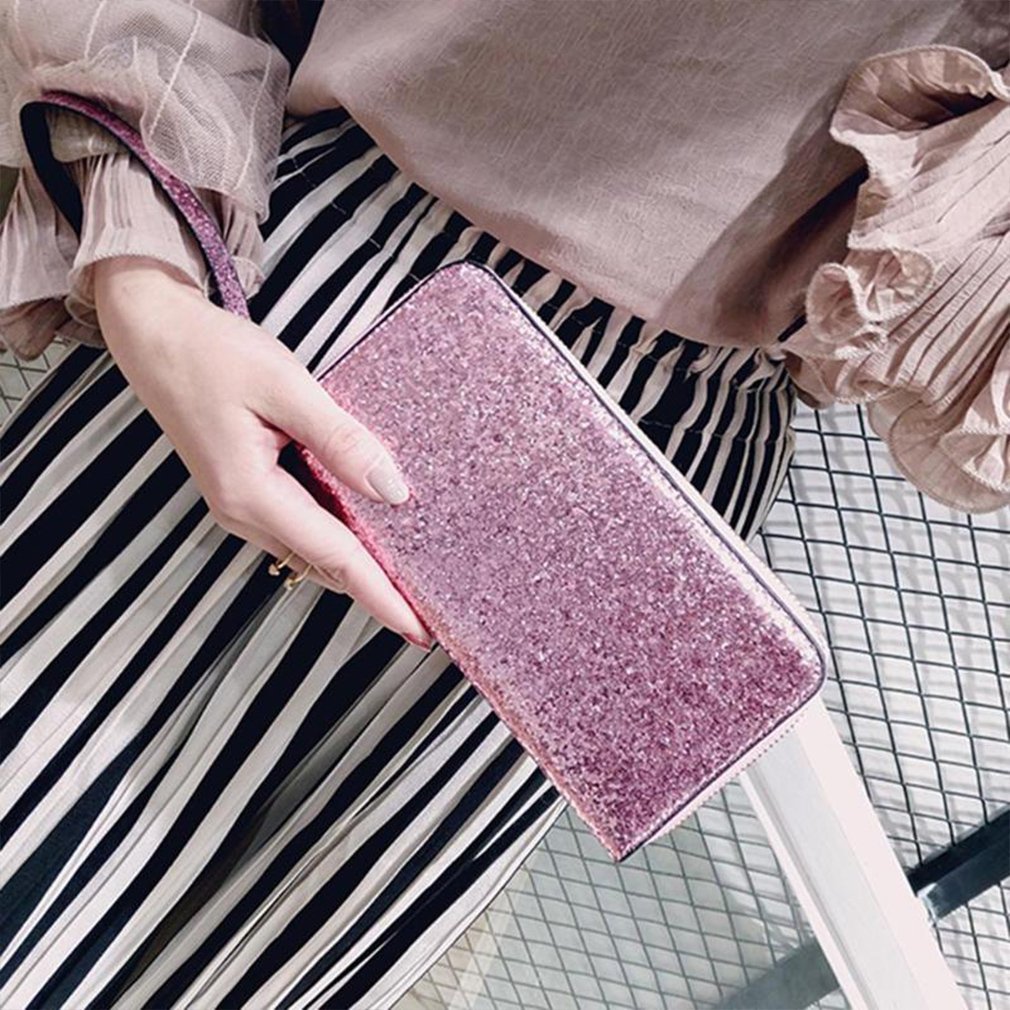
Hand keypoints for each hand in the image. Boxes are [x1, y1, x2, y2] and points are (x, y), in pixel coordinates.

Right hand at [93, 256, 430, 647]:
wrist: (156, 335)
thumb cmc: (213, 354)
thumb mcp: (286, 388)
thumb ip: (341, 440)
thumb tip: (392, 490)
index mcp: (251, 495)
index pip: (336, 557)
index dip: (382, 596)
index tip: (420, 630)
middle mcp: (243, 512)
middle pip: (327, 563)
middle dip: (378, 589)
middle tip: (430, 608)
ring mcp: (242, 504)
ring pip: (314, 547)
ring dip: (359, 562)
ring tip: (410, 572)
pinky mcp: (246, 490)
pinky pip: (302, 523)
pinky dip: (339, 531)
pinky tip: (369, 521)